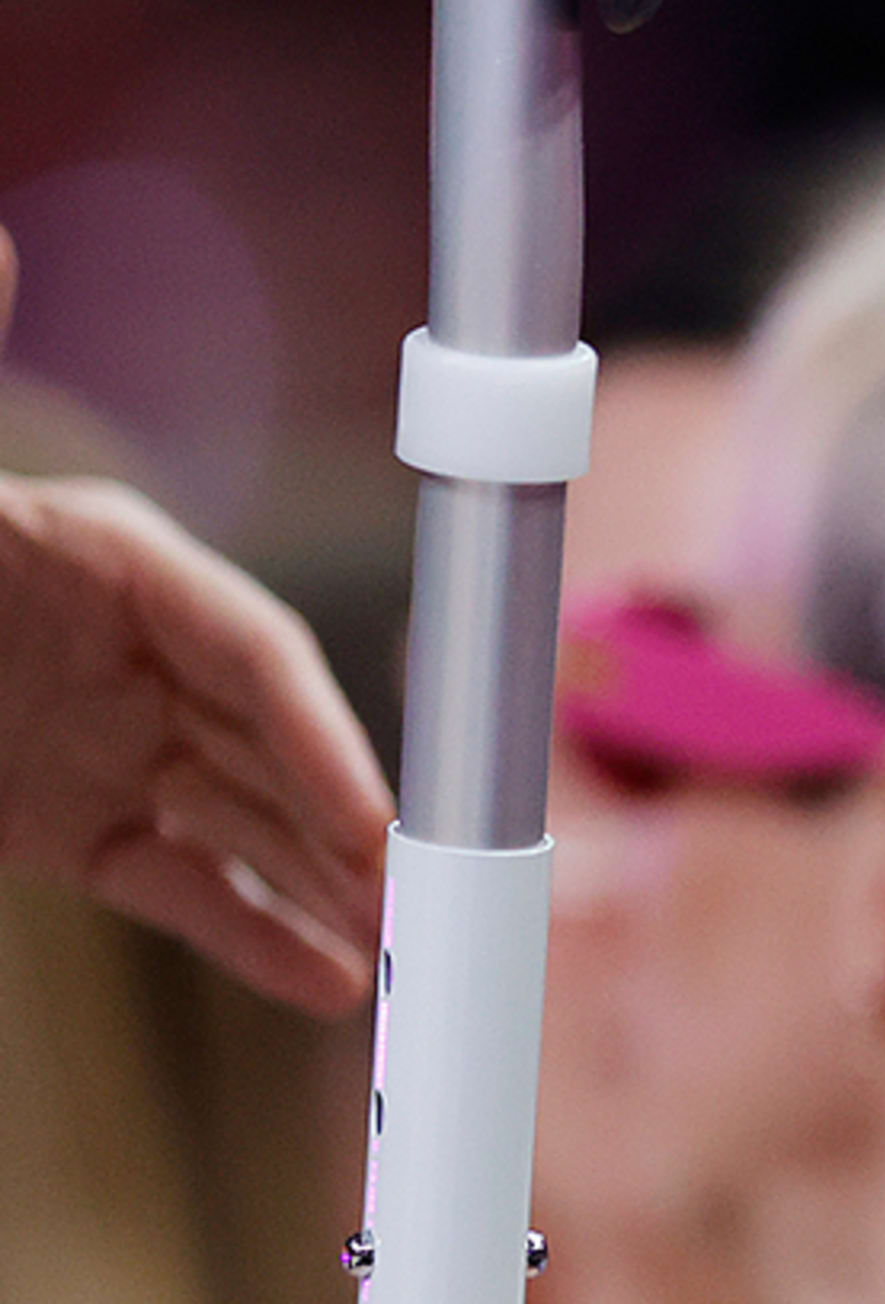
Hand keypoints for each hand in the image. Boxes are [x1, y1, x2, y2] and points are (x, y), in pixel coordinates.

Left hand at [0, 474, 390, 1013]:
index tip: (377, 821)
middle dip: (350, 829)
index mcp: (102, 560)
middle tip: (423, 909)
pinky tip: (320, 980)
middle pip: (272, 743)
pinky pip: (181, 885)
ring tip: (400, 962)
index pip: (250, 644)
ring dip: (327, 893)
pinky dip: (251, 935)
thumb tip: (10, 323)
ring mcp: (112, 744)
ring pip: (246, 824)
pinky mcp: (81, 828)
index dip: (323, 733)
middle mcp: (133, 655)